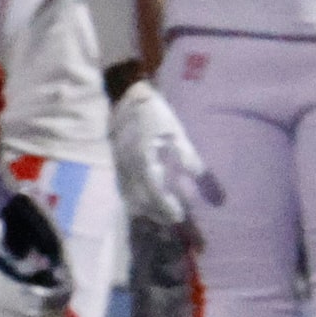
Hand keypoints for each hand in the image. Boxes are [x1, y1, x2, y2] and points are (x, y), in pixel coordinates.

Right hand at [109, 78, 222, 229]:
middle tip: (173, 219)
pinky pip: (124, 188)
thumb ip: (187, 156)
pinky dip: (136, 198)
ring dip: (145, 208)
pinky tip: (146, 199)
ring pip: (130, 197)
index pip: (155, 193)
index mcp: (144, 161)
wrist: (126, 97)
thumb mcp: (176, 133)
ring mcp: (120, 166)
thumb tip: (199, 176)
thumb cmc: (155, 114)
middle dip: (156, 213)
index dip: (166, 207)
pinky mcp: (117, 163)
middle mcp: (129, 168)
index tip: (179, 217)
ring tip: (161, 214)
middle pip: (140, 201)